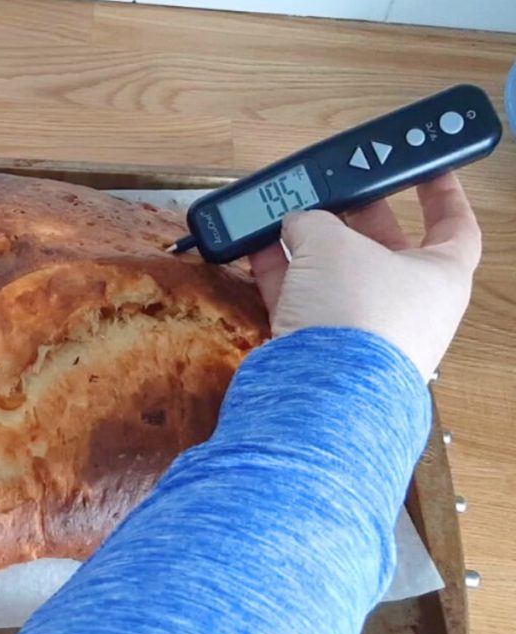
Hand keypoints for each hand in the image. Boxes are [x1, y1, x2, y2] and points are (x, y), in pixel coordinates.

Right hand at [247, 172, 481, 380]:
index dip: (441, 192)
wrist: (320, 388)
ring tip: (280, 217)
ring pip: (333, 273)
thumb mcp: (334, 242)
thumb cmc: (356, 320)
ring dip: (306, 244)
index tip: (426, 169)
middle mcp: (406, 306)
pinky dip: (280, 273)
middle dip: (352, 217)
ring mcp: (361, 329)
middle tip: (331, 190)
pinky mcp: (321, 348)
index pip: (454, 224)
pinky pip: (300, 298)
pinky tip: (256, 248)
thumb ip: (316, 221)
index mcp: (440, 276)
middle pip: (382, 246)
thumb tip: (298, 221)